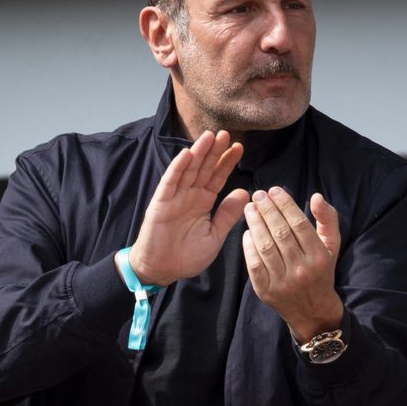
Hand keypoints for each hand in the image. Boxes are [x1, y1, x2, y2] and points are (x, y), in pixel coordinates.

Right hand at [126, 131, 249, 285]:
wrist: (162, 271)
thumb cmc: (187, 256)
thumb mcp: (214, 235)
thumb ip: (228, 214)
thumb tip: (245, 193)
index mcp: (203, 201)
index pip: (218, 177)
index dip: (227, 162)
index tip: (240, 148)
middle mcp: (190, 195)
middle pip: (204, 168)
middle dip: (215, 151)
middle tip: (226, 134)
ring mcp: (175, 197)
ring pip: (188, 170)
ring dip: (198, 152)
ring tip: (209, 136)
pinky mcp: (161, 203)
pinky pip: (170, 182)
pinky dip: (177, 168)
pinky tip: (187, 154)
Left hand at [242, 188, 343, 341]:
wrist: (312, 311)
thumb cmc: (321, 270)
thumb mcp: (331, 245)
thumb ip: (327, 219)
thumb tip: (316, 196)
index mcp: (319, 257)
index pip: (299, 224)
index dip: (285, 204)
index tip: (274, 190)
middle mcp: (302, 270)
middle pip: (280, 233)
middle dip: (267, 210)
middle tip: (258, 195)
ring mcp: (283, 282)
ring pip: (265, 247)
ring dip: (255, 224)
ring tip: (250, 208)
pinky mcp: (266, 292)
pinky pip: (254, 265)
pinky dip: (248, 247)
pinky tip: (247, 232)